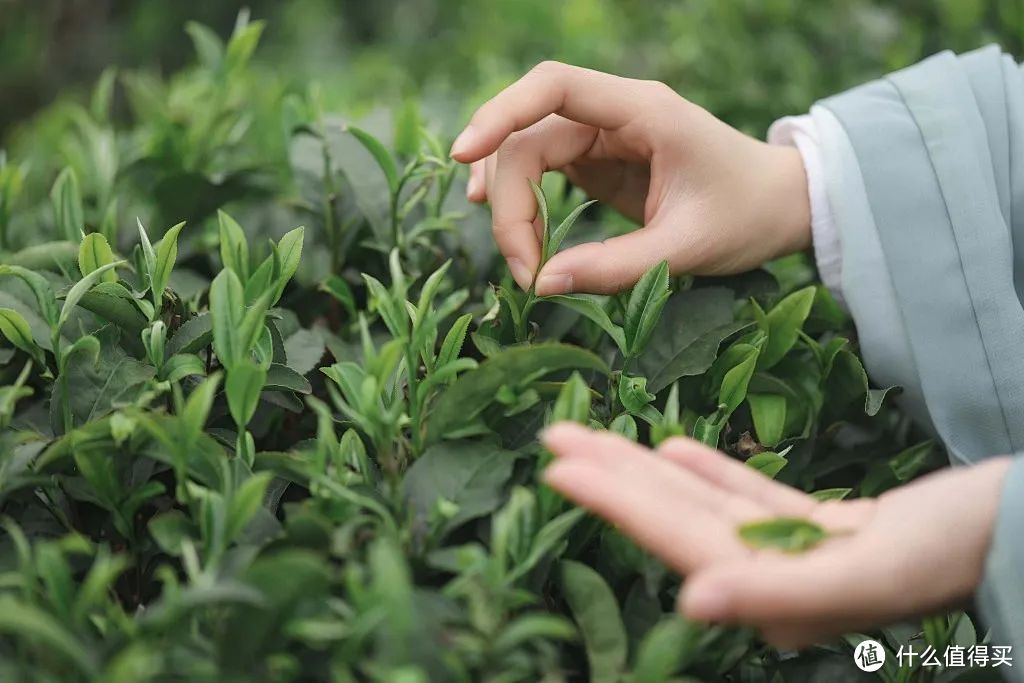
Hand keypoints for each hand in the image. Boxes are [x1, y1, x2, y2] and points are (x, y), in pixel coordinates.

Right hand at [450, 61, 810, 294]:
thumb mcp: (686, 248)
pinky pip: (543, 174)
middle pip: (529, 135)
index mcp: (643, 112)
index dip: (501, 113)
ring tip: (520, 261)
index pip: (555, 87)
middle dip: (511, 199)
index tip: (464, 155)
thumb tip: (542, 285)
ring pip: (527, 154)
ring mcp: (603, 137)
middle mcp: (615, 114)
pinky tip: (516, 235)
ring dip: (511, 204)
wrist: (781, 207)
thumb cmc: (747, 216)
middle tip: (523, 270)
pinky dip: (524, 205)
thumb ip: (614, 268)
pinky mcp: (598, 162)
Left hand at [541, 423, 1009, 647]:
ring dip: (648, 468)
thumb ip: (781, 592)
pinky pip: (752, 496)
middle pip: (677, 517)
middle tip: (554, 436)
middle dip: (613, 476)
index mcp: (779, 594)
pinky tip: (673, 447)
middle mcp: (778, 578)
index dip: (615, 501)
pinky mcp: (829, 529)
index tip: (558, 466)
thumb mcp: (877, 570)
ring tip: (594, 436)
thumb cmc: (967, 548)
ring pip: (706, 502)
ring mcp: (801, 552)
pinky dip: (711, 471)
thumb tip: (692, 601)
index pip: (677, 539)